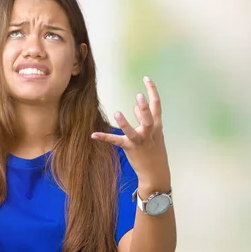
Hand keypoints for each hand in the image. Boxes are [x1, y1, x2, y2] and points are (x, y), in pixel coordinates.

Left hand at [91, 76, 170, 192]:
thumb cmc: (154, 150)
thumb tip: (135, 107)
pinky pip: (116, 141)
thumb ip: (144, 118)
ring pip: (132, 132)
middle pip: (149, 118)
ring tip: (117, 113)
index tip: (147, 79)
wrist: (156, 172)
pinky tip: (93, 134)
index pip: (157, 105)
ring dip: (125, 123)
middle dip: (144, 108)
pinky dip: (105, 137)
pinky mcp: (130, 148)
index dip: (152, 91)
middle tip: (138, 95)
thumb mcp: (154, 133)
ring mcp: (140, 141)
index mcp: (157, 126)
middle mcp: (149, 132)